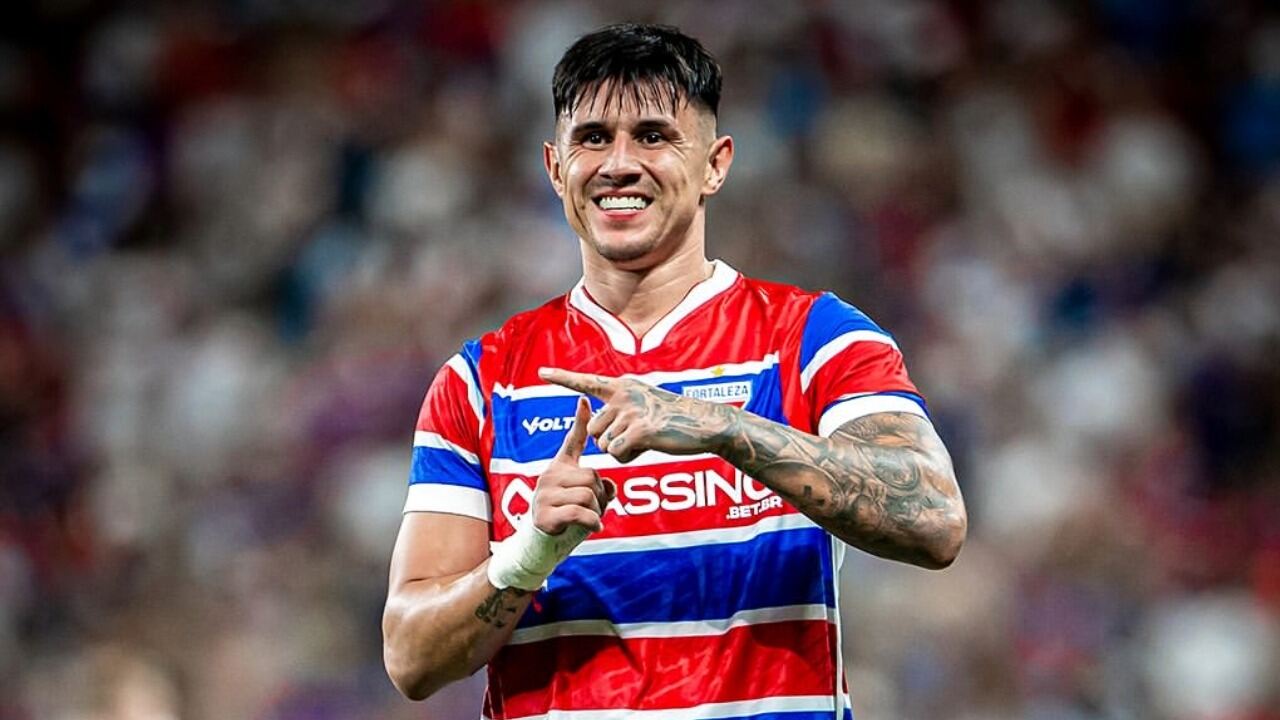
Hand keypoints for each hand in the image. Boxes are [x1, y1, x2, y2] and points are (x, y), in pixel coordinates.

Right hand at [531, 396, 615, 534]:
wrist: (539, 547)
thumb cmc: (565, 522)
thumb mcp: (585, 501)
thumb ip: (599, 490)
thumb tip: (610, 487)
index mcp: (559, 469)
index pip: (571, 442)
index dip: (580, 422)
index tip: (584, 400)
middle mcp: (549, 477)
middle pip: (591, 475)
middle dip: (601, 496)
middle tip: (596, 510)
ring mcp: (544, 495)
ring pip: (588, 495)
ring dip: (598, 511)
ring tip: (590, 519)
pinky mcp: (545, 515)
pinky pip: (580, 512)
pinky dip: (593, 522)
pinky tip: (594, 528)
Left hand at [538, 367, 730, 463]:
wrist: (703, 424)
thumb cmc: (674, 420)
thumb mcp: (644, 405)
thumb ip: (620, 411)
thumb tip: (598, 429)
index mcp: (622, 387)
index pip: (587, 382)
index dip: (563, 378)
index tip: (542, 373)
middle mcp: (623, 395)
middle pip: (595, 430)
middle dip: (611, 441)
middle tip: (638, 436)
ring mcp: (630, 411)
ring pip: (604, 444)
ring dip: (621, 450)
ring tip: (645, 439)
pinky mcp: (639, 430)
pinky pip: (617, 453)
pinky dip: (629, 456)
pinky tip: (648, 446)